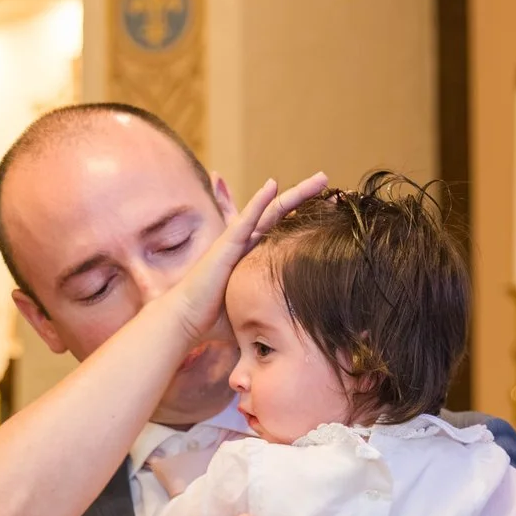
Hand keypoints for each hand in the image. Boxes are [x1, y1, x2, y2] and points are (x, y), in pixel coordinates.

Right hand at [150, 172, 326, 344]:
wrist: (187, 321)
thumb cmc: (215, 321)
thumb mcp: (254, 313)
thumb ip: (272, 315)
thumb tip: (294, 335)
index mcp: (253, 256)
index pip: (283, 231)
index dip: (305, 219)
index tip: (329, 211)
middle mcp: (247, 244)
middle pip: (281, 213)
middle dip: (305, 196)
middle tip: (327, 182)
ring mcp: (236, 241)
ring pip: (270, 210)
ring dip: (295, 193)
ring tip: (320, 179)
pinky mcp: (226, 244)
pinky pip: (246, 218)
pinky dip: (259, 201)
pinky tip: (273, 185)